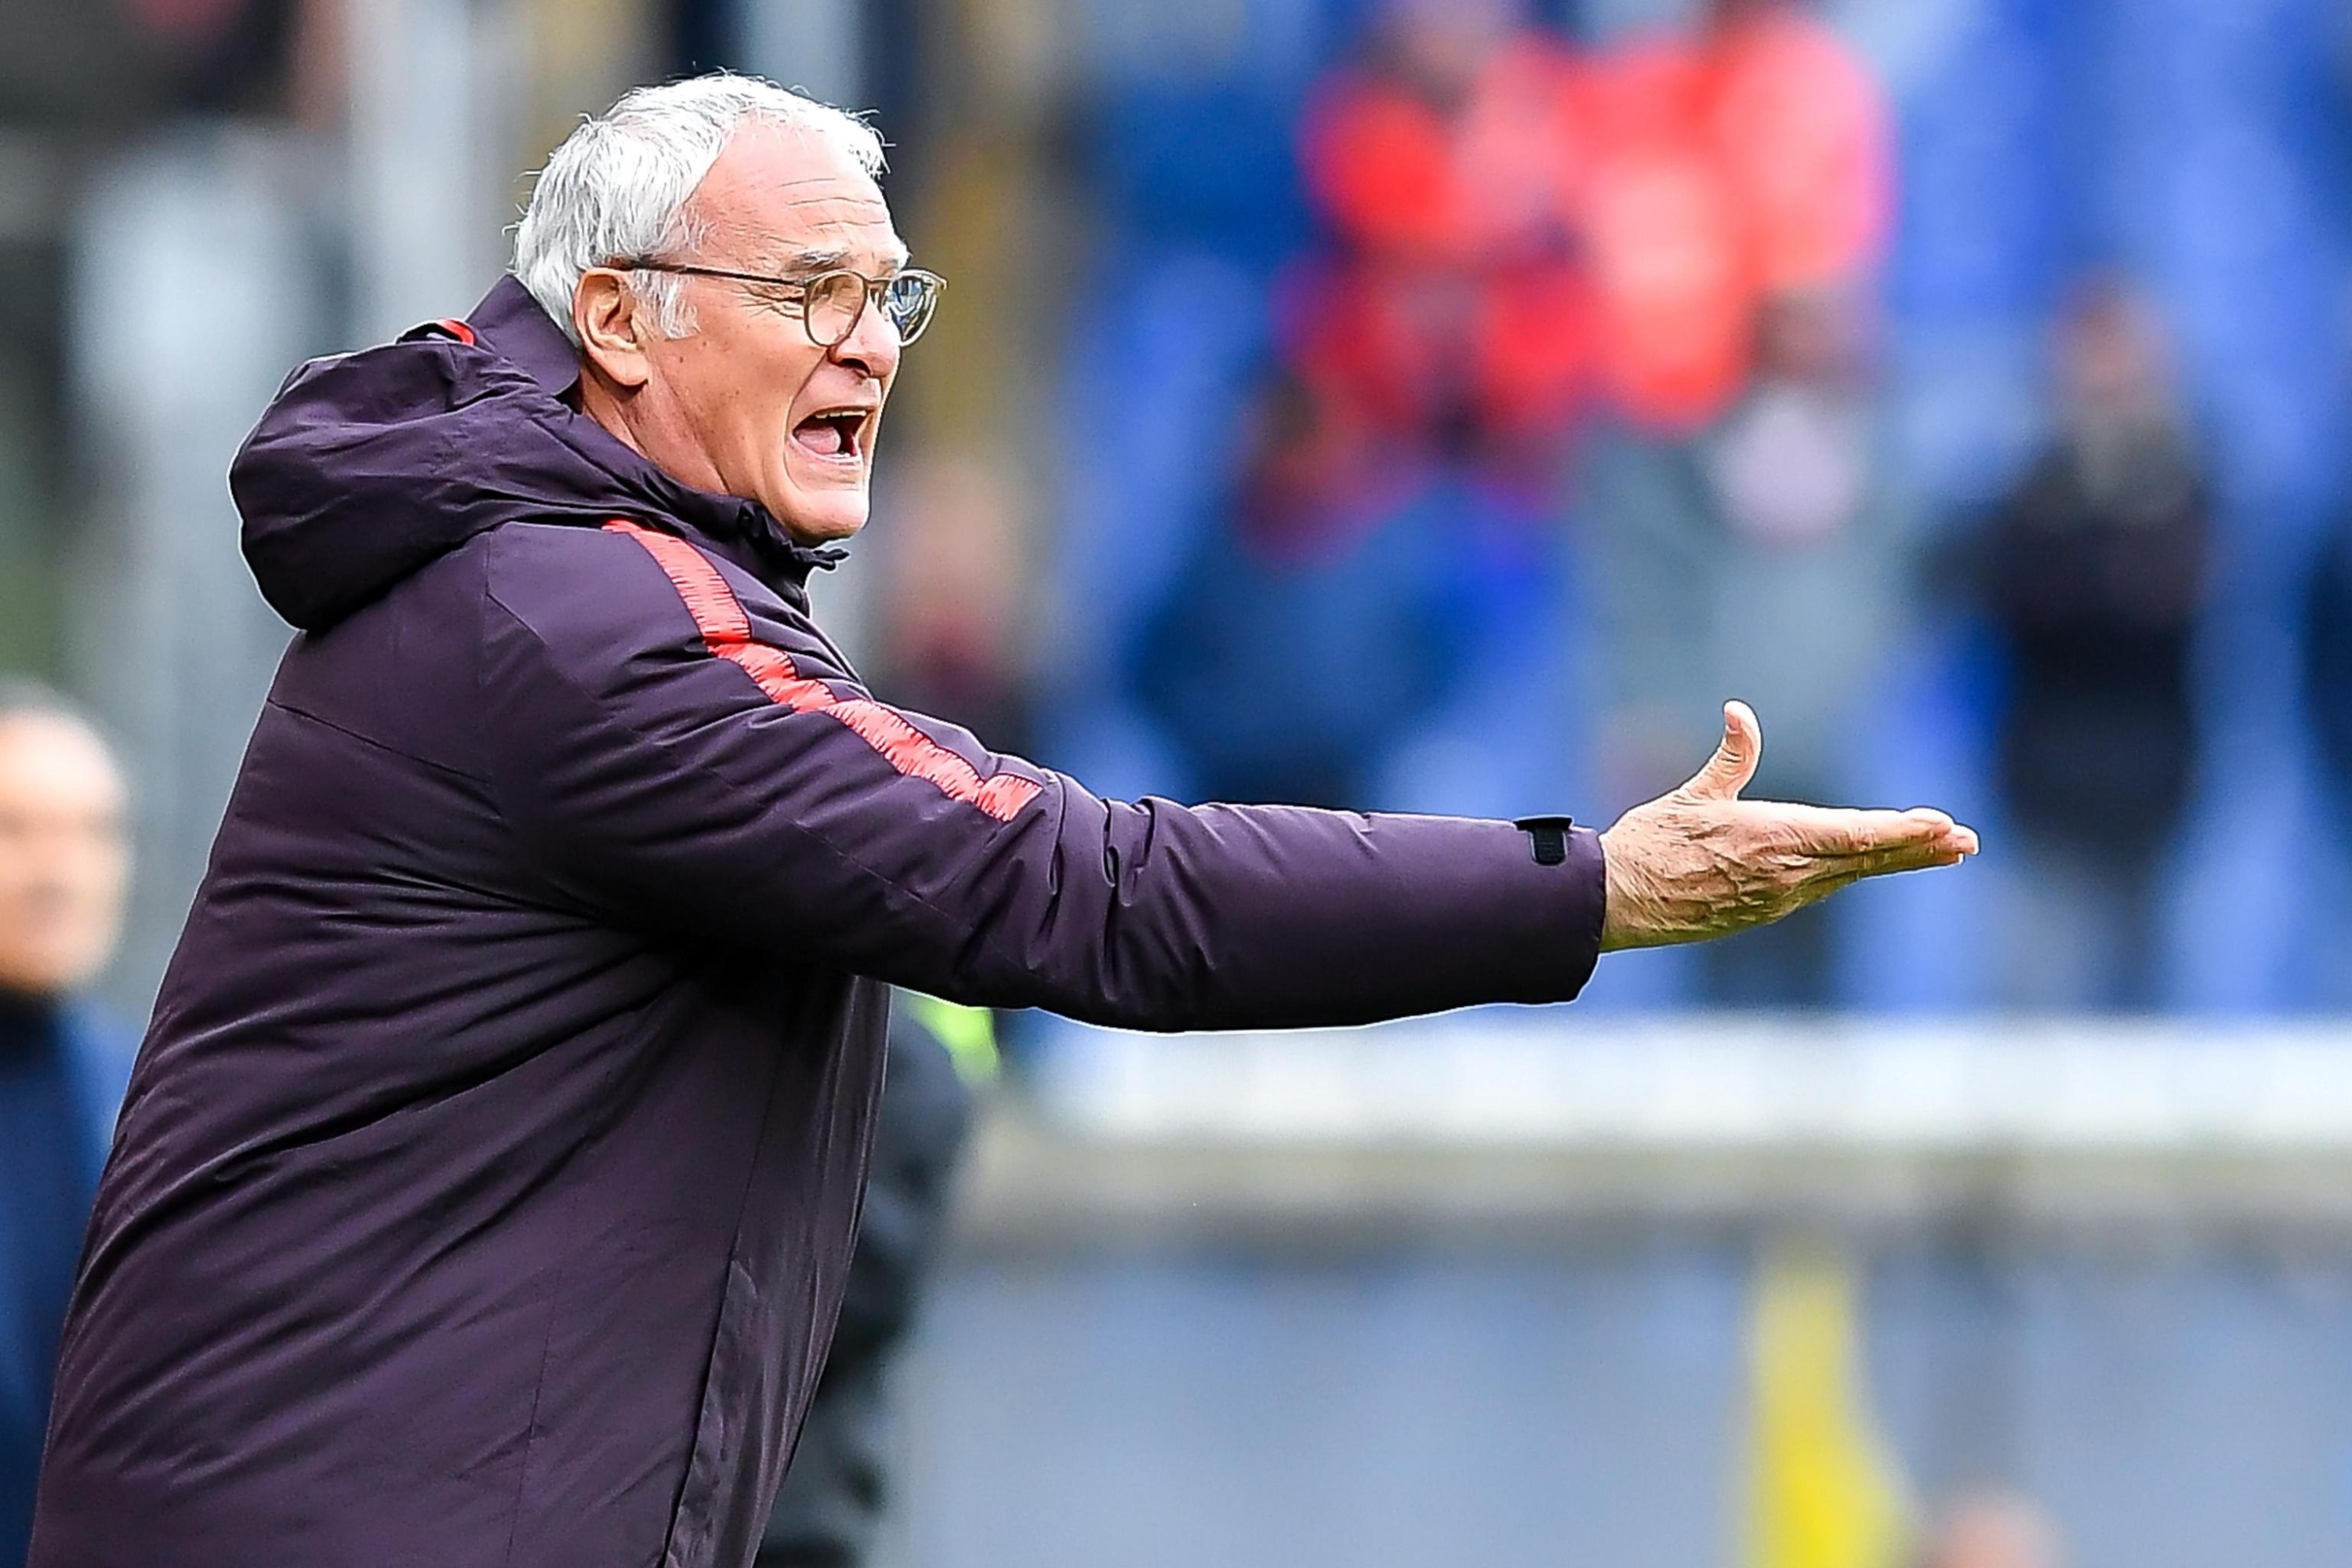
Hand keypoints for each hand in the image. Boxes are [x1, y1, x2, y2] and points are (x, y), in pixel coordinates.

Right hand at [1598, 701, 1977, 951]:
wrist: (1620, 900)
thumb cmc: (1651, 843)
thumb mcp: (1693, 796)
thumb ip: (1731, 757)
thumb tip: (1741, 711)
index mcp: (1774, 838)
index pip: (1856, 834)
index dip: (1904, 830)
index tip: (1945, 826)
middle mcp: (1787, 874)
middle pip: (1867, 859)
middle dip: (1920, 849)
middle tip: (1966, 842)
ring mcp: (1779, 898)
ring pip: (1850, 875)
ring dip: (1896, 862)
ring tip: (1938, 852)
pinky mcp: (1765, 911)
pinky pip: (1821, 887)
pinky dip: (1854, 873)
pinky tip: (1869, 866)